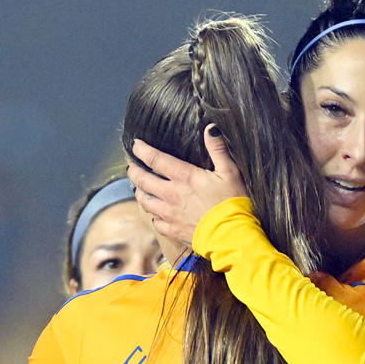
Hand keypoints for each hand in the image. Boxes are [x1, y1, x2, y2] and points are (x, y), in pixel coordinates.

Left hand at [129, 126, 247, 246]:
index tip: (135, 144)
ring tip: (139, 188)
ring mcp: (169, 214)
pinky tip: (156, 214)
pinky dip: (153, 216)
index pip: (155, 159)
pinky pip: (156, 222)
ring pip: (145, 202)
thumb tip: (210, 128)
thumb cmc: (232, 203)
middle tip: (131, 167)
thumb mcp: (230, 171)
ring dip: (140, 193)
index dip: (142, 150)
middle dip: (134, 171)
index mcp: (184, 177)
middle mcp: (171, 194)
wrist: (231, 236)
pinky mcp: (173, 230)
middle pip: (142, 180)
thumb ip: (218, 149)